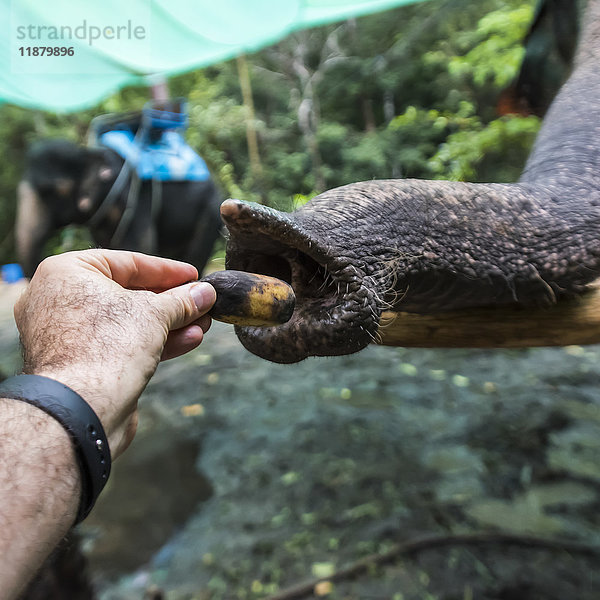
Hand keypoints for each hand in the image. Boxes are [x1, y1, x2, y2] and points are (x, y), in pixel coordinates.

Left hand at [13, 249, 215, 457]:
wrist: (81, 410)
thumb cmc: (104, 349)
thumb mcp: (155, 313)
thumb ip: (181, 300)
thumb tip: (204, 294)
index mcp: (66, 274)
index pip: (127, 263)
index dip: (166, 270)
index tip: (192, 276)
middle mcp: (59, 301)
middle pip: (128, 295)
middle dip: (171, 303)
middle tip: (200, 303)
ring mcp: (68, 336)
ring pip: (128, 323)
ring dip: (169, 324)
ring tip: (202, 324)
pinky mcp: (81, 365)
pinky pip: (121, 345)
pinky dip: (153, 342)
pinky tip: (187, 341)